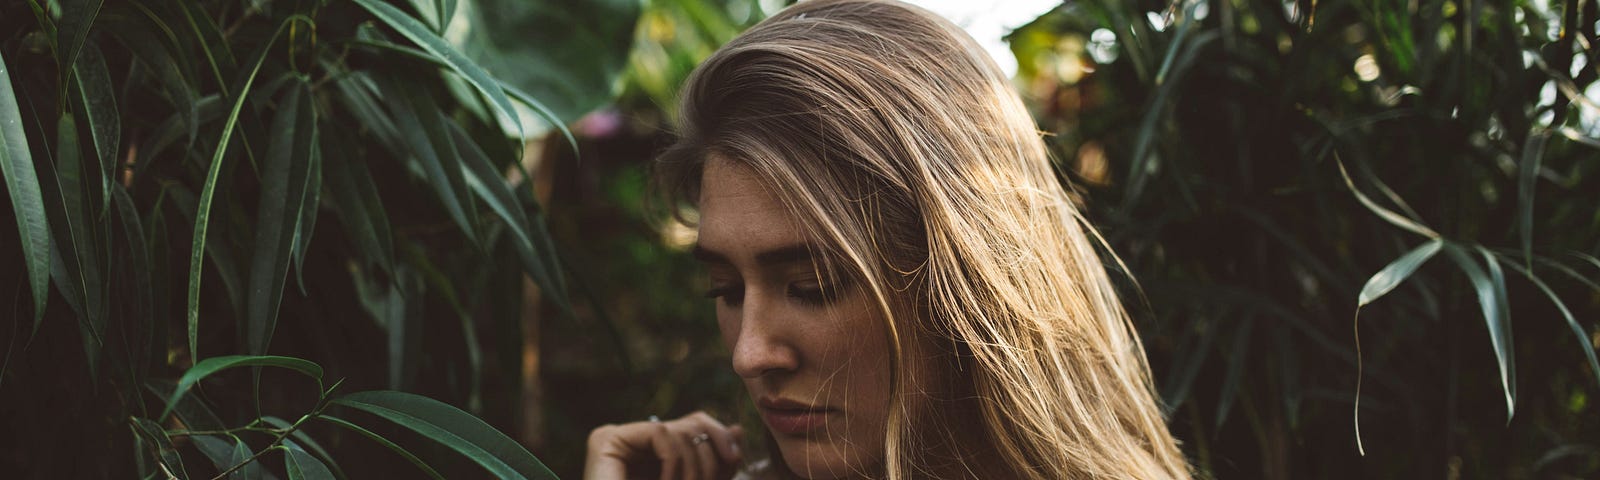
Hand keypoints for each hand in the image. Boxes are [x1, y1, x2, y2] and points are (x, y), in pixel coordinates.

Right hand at [584, 411, 744, 479]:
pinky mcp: (607, 439)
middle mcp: (634, 441)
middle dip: (712, 456)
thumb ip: (713, 467)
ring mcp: (618, 438)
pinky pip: (660, 434)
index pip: (697, 425)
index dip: (721, 439)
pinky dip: (673, 462)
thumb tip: (738, 429)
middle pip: (693, 423)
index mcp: (653, 452)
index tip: (734, 459)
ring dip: (693, 467)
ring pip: (680, 430)